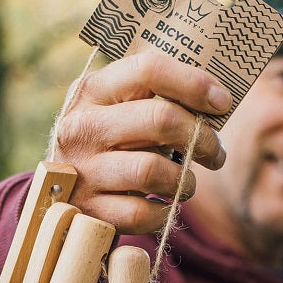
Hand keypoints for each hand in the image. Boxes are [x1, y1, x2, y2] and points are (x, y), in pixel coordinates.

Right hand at [51, 52, 230, 234]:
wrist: (60, 196)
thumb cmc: (110, 147)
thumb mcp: (120, 111)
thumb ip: (157, 99)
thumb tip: (217, 102)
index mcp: (92, 90)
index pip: (148, 69)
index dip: (193, 83)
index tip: (222, 102)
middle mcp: (82, 126)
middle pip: (160, 119)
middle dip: (202, 138)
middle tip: (215, 153)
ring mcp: (82, 170)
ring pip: (152, 170)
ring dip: (184, 180)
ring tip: (186, 182)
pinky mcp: (88, 210)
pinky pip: (141, 213)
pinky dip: (163, 212)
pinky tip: (163, 206)